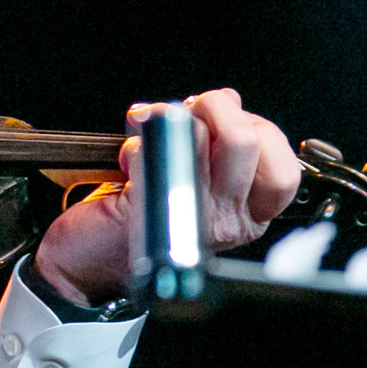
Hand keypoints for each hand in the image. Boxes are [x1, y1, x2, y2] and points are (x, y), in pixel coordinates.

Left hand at [34, 89, 301, 305]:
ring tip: (148, 131)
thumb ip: (217, 142)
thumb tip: (227, 99)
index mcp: (247, 214)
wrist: (83, 268)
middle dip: (213, 107)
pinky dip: (137, 142)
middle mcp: (229, 222)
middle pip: (246, 142)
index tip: (225, 119)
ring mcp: (193, 220)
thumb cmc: (135, 223)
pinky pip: (154, 154)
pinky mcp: (153, 213)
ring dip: (169, 119)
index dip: (257, 129)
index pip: (283, 168)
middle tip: (186, 110)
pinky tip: (129, 156)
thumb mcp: (193, 178)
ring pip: (198, 138)